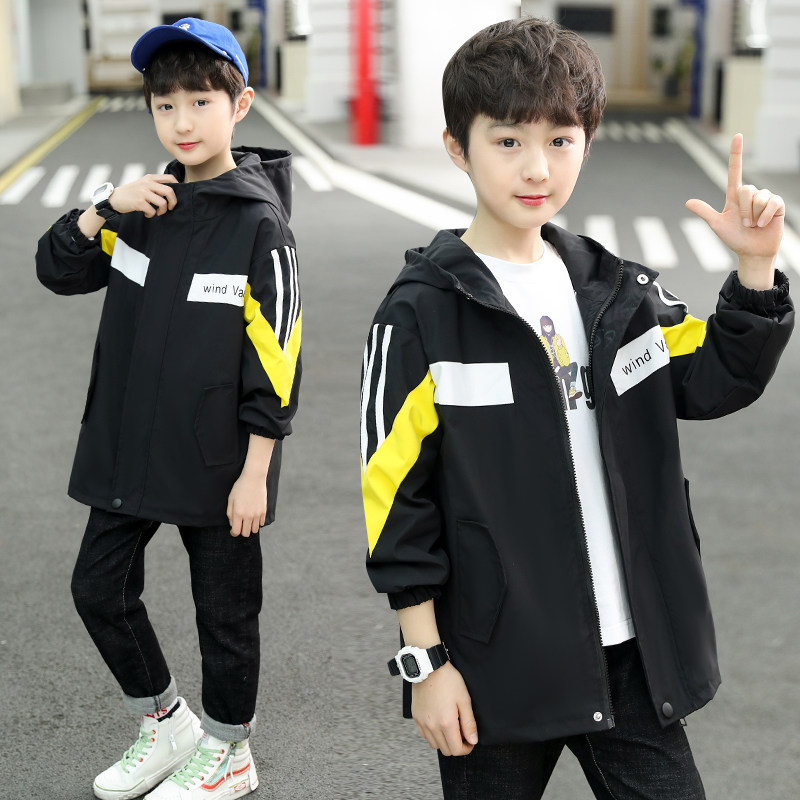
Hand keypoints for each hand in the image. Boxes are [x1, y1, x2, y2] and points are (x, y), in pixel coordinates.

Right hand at [104, 174, 178, 217]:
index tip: (175, 196)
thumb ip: (155, 185)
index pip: (170, 178)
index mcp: (150, 178)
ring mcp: (143, 192)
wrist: (114, 198)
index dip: (178, 187)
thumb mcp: (143, 184)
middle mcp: (147, 183)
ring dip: (162, 211)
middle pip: (170, 191)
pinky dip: (151, 215)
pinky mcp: (139, 202)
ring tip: (157, 212)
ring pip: (163, 203)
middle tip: (170, 208)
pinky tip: (147, 214)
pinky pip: (152, 211)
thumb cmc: (132, 193)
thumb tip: (172, 192)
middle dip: (173, 202)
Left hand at [226, 471, 266, 536]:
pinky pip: (261, 523)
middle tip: (240, 525)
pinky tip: (254, 516)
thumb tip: (232, 524)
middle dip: (242, 531)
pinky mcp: (264, 511)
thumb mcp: (231, 499)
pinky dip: (257, 522)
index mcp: (238, 513)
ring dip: (250, 527)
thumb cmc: (240, 488)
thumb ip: (230, 513)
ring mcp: (257, 514)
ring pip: (254, 530)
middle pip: (246, 533)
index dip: (233, 533)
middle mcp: (248, 516)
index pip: (236, 531)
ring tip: (247, 521)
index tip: (233, 530)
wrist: (253, 479)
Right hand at [411, 662, 478, 755]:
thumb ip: (469, 723)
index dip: (466, 749)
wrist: (429, 667)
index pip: (457, 750)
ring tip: (451, 729)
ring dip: (444, 742)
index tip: (470, 742)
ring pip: (435, 745)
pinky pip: (425, 735)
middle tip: (462, 735)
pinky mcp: (416, 717)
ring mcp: (422, 722)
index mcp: (446, 723)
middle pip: (446, 750)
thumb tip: (473, 740)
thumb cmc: (448, 680)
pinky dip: (433, 735)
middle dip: (457, 746)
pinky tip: (439, 724)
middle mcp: (432, 726)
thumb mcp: (464, 699)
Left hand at [686, 134, 783, 289]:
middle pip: (746, 189)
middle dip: (743, 210)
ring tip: (754, 225)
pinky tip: (764, 224)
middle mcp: (750, 194)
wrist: (752, 252)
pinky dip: (765, 216)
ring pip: (758, 197)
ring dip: (753, 215)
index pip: (734, 171)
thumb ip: (705, 212)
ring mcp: (765, 198)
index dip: (736, 154)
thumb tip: (688, 202)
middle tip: (744, 224)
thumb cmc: (735, 239)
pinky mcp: (777, 204)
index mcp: (735, 196)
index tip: (737, 135)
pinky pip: (772, 203)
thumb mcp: (717, 225)